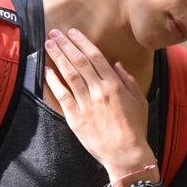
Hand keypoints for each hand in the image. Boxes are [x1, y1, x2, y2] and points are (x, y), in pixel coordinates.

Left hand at [43, 28, 155, 178]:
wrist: (126, 154)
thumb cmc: (136, 128)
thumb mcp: (140, 101)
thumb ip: (128, 80)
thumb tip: (117, 64)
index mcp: (115, 85)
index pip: (96, 57)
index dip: (82, 42)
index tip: (73, 32)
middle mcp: (99, 91)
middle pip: (80, 62)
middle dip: (66, 45)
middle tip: (55, 33)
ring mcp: (86, 104)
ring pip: (69, 75)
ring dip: (58, 57)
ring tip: (49, 44)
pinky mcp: (76, 118)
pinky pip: (62, 96)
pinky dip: (53, 82)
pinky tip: (46, 70)